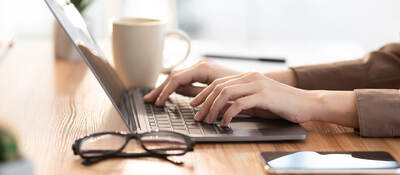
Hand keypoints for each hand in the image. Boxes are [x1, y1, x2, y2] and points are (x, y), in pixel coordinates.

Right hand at [144, 59, 239, 105]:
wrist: (253, 84)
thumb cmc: (239, 89)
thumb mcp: (216, 93)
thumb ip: (197, 93)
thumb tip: (179, 94)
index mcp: (202, 68)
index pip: (176, 79)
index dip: (165, 91)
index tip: (158, 102)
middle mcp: (200, 65)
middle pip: (174, 77)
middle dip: (160, 89)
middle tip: (148, 100)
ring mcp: (201, 68)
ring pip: (178, 78)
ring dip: (165, 88)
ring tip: (154, 98)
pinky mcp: (203, 73)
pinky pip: (185, 79)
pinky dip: (175, 87)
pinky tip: (168, 94)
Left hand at [190, 72, 314, 125]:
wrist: (307, 103)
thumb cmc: (283, 104)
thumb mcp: (257, 102)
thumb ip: (239, 102)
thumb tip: (221, 108)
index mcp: (248, 76)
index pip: (219, 83)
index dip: (203, 93)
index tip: (194, 104)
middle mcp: (250, 77)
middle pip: (218, 87)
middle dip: (204, 103)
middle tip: (198, 116)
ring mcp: (257, 85)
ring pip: (225, 94)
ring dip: (213, 109)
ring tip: (209, 121)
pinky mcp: (263, 96)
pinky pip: (239, 104)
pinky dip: (228, 114)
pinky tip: (224, 123)